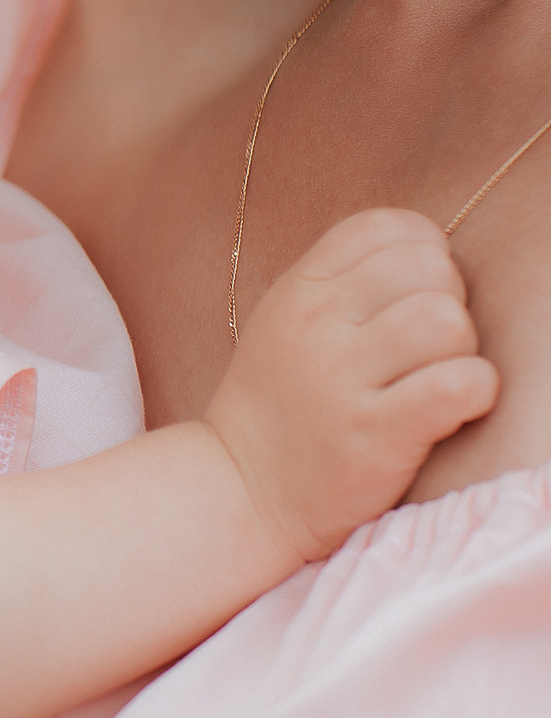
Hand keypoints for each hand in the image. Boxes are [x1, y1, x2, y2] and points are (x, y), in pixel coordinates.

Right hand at [204, 207, 494, 565]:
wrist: (243, 489)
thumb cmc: (282, 402)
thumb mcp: (287, 321)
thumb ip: (345, 280)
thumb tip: (432, 250)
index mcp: (299, 289)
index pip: (387, 228)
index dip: (423, 253)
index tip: (413, 296)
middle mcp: (316, 324)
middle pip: (430, 269)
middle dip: (448, 303)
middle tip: (425, 348)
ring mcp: (342, 380)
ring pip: (449, 322)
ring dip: (461, 352)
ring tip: (434, 378)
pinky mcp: (376, 434)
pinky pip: (461, 384)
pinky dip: (474, 393)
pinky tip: (449, 409)